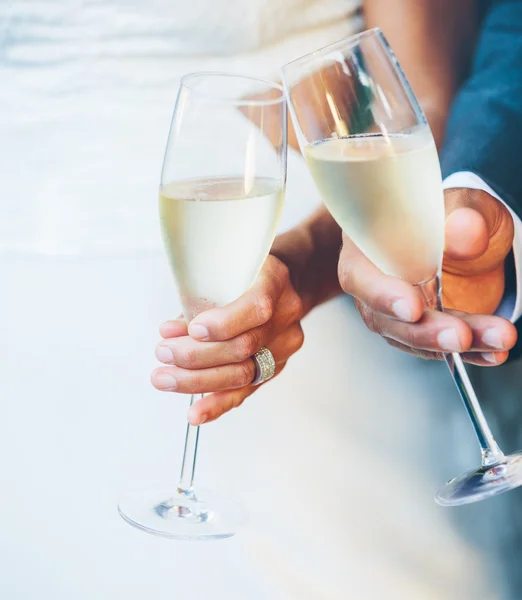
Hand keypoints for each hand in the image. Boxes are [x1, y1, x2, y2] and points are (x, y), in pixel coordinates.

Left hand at [151, 256, 304, 424]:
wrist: (280, 287)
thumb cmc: (243, 275)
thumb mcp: (225, 272)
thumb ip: (201, 300)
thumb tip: (169, 334)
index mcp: (275, 282)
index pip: (256, 308)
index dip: (224, 323)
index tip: (192, 330)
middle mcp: (286, 316)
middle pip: (245, 346)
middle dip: (197, 354)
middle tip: (163, 353)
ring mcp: (284, 346)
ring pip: (243, 373)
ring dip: (198, 380)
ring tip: (164, 378)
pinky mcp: (275, 368)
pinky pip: (246, 391)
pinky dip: (218, 404)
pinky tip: (195, 414)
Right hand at [338, 188, 517, 364]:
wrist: (470, 234)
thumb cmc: (455, 211)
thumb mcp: (466, 204)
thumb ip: (464, 214)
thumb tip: (463, 234)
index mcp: (366, 243)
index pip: (359, 274)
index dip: (381, 294)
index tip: (414, 308)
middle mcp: (373, 280)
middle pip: (383, 317)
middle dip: (423, 331)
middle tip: (460, 336)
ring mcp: (393, 308)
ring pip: (410, 336)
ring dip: (451, 344)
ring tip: (496, 340)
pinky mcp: (419, 327)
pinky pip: (436, 346)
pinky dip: (468, 352)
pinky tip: (493, 351)